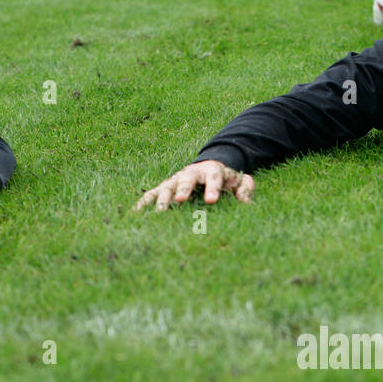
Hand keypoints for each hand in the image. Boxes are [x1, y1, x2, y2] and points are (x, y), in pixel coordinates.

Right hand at [136, 160, 254, 210]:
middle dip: (182, 189)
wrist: (209, 167)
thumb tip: (246, 202)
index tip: (211, 200)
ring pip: (167, 187)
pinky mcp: (165, 187)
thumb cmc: (226, 179)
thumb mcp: (240, 180)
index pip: (213, 178)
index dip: (212, 188)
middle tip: (179, 201)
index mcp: (212, 171)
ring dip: (162, 199)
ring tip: (158, 213)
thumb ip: (245, 189)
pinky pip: (152, 194)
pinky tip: (136, 215)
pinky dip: (144, 203)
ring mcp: (176, 180)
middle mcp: (191, 173)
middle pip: (186, 180)